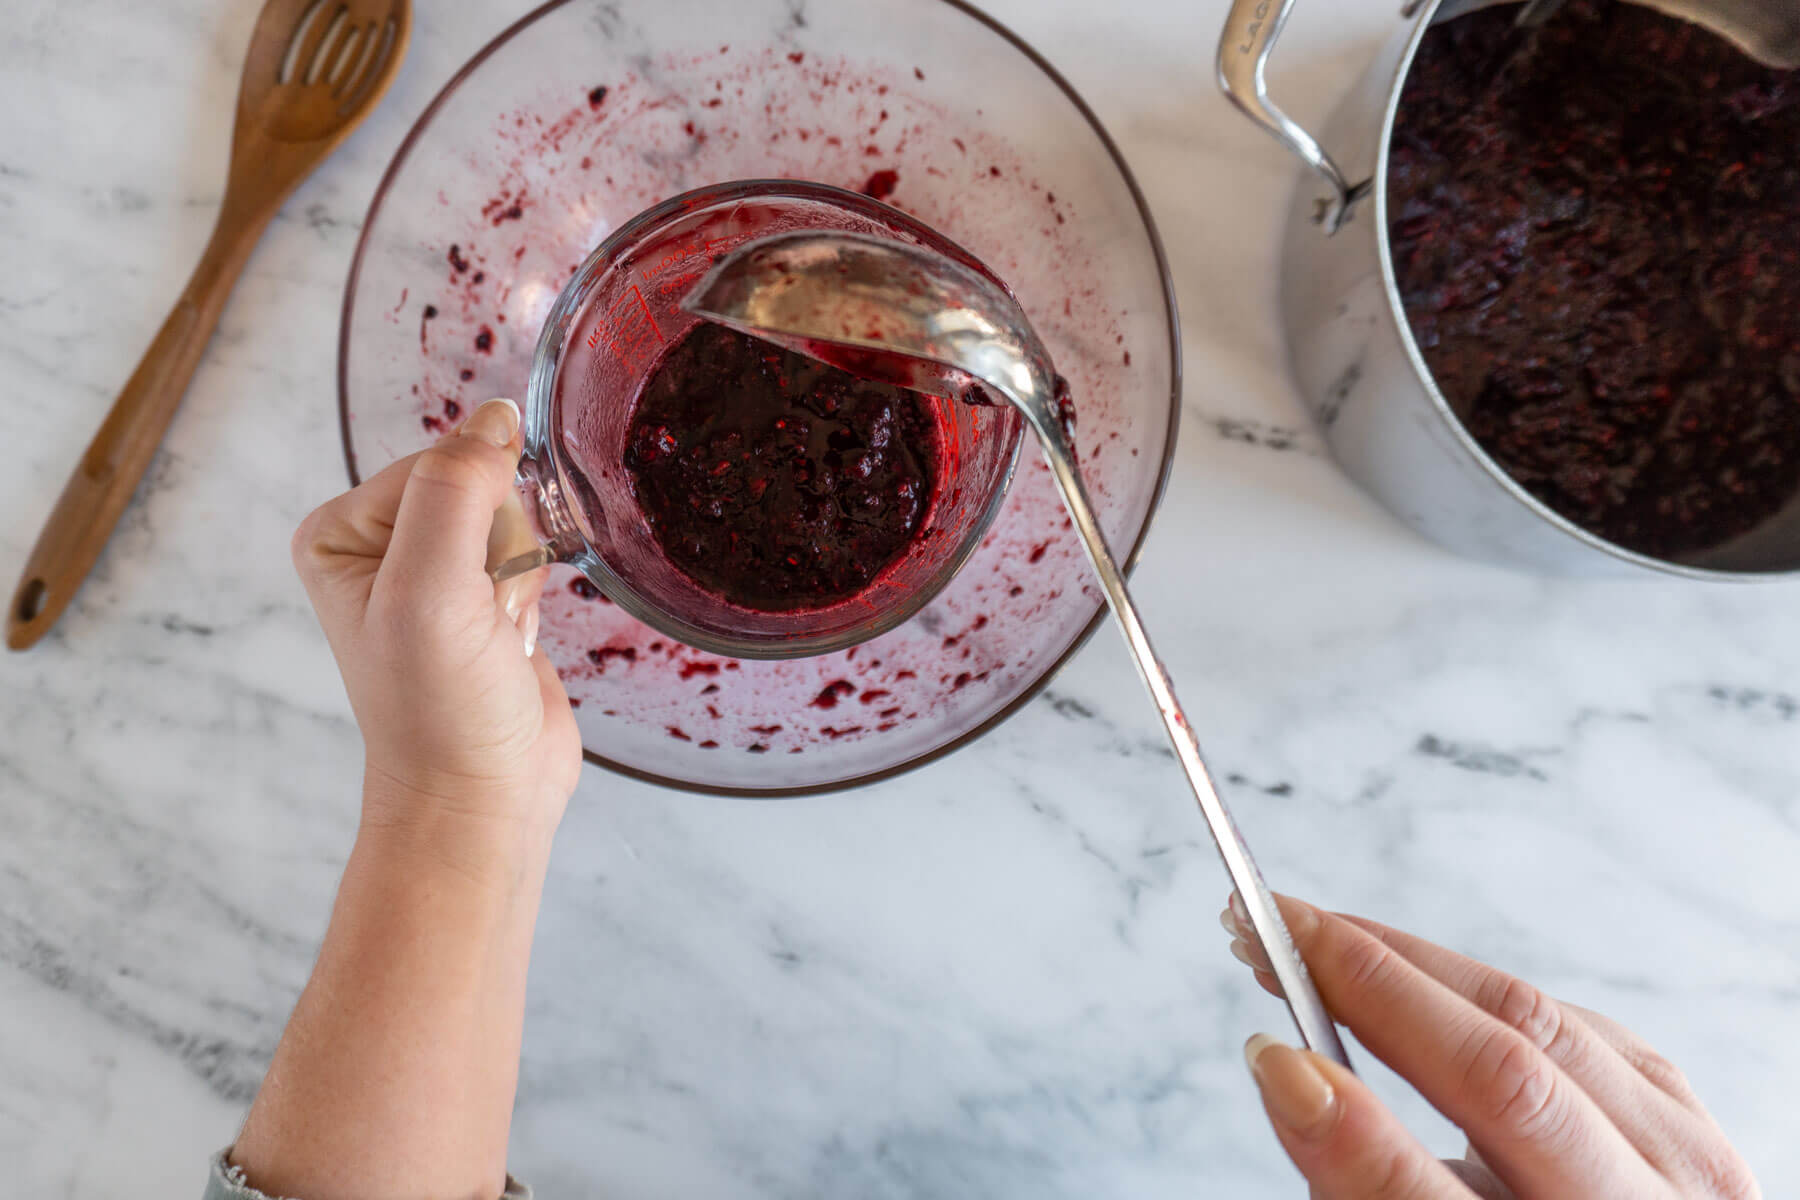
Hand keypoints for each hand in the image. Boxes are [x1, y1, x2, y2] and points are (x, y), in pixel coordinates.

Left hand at [292, 397, 580, 871]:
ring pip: (514, 517)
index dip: (476, 514)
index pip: (437, 462)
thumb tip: (496, 417)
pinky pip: (533, 550)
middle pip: (479, 485)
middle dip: (503, 546)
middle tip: (485, 616)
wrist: (482, 799)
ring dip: (523, 574)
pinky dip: (539, 589)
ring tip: (498, 633)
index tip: (471, 586)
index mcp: (340, 531)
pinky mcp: (484, 597)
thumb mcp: (431, 589)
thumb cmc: (439, 711)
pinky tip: (514, 639)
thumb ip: (455, 490)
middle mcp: (381, 544)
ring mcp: (435, 572)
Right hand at [1223, 893, 1759, 1198]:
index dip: (1352, 1136)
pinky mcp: (1677, 1100)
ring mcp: (1684, 1155)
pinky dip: (1462, 984)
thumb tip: (1288, 1072)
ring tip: (1301, 935)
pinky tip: (1390, 967)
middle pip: (1506, 1082)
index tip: (1271, 1058)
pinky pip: (1559, 1018)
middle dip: (1369, 987)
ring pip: (1534, 1021)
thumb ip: (1363, 1181)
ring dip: (1402, 962)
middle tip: (1263, 932)